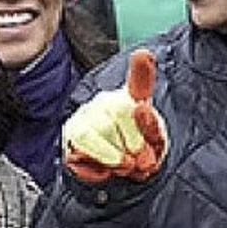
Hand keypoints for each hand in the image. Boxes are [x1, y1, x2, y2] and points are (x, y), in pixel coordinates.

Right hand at [64, 49, 167, 183]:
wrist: (113, 172)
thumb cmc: (136, 153)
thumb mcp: (154, 145)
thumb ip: (154, 136)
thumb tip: (142, 138)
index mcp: (134, 100)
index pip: (139, 81)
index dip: (141, 68)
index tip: (143, 56)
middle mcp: (109, 101)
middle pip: (119, 109)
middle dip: (134, 141)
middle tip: (142, 161)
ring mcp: (88, 114)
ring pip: (100, 128)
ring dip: (116, 155)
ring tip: (126, 166)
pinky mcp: (72, 131)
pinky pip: (82, 142)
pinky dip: (98, 158)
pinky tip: (106, 169)